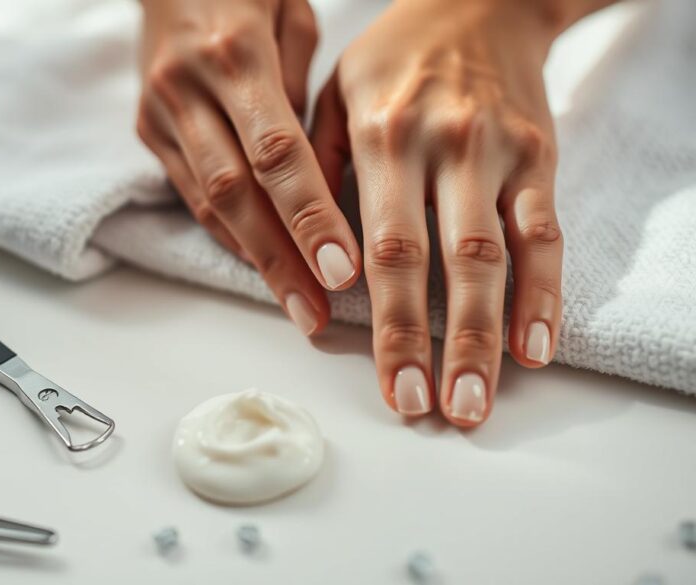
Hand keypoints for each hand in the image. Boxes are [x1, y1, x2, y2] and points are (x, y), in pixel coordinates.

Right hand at [136, 0, 361, 334]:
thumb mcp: (292, 15)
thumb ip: (303, 93)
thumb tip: (317, 170)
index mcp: (235, 53)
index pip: (277, 153)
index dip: (308, 217)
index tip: (342, 271)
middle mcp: (189, 88)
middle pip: (235, 193)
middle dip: (279, 260)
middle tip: (316, 315)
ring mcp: (161, 113)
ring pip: (207, 202)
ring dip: (254, 260)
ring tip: (297, 307)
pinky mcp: (148, 130)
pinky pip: (190, 193)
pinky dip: (228, 233)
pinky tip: (261, 266)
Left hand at [311, 0, 567, 425]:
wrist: (477, 2)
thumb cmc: (391, 60)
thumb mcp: (332, 96)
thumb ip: (320, 172)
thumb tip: (311, 261)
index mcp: (378, 135)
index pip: (385, 245)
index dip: (389, 320)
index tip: (388, 380)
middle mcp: (442, 146)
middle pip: (444, 261)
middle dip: (440, 344)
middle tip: (435, 411)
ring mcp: (496, 152)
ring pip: (499, 255)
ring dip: (490, 335)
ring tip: (479, 400)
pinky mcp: (538, 155)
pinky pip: (545, 231)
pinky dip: (545, 293)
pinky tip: (536, 347)